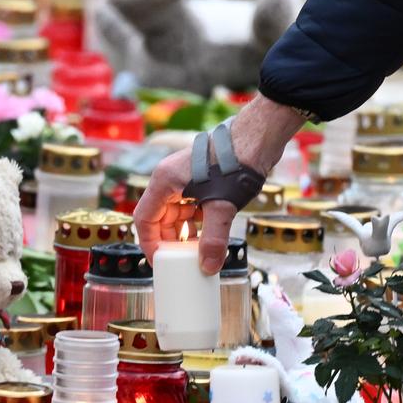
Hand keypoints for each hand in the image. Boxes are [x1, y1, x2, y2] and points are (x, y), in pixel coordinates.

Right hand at [132, 96, 306, 273]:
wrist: (258, 136)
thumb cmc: (236, 161)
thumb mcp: (223, 205)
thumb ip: (214, 239)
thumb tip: (208, 266)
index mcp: (165, 181)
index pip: (144, 219)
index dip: (150, 243)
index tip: (160, 262)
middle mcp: (170, 179)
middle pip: (159, 217)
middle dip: (170, 241)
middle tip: (181, 261)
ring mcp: (185, 178)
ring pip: (176, 213)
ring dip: (184, 233)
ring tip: (197, 251)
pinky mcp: (200, 179)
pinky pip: (190, 206)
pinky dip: (196, 223)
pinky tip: (209, 235)